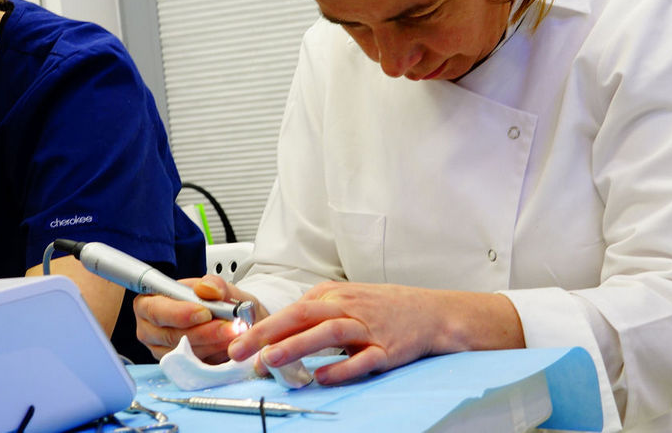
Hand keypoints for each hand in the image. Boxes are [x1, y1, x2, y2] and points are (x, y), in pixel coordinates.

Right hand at [133, 274, 267, 362]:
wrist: (227, 318)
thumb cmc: (212, 300)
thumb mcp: (217, 286)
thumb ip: (213, 284)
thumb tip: (207, 288)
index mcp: (149, 303)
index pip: (155, 310)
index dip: (179, 313)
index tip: (205, 313)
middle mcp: (150, 329)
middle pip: (170, 335)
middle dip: (203, 332)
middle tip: (228, 326)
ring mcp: (162, 351)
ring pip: (184, 354)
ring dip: (212, 344)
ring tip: (233, 334)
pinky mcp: (177, 367)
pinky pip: (194, 367)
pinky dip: (214, 356)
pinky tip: (228, 345)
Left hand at [226, 281, 524, 384]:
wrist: (432, 313)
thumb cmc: (386, 307)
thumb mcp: (348, 298)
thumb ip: (317, 309)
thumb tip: (282, 327)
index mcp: (336, 295)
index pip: (292, 308)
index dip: (263, 325)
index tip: (239, 341)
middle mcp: (349, 308)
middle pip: (303, 315)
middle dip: (268, 333)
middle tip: (240, 350)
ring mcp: (369, 329)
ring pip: (327, 334)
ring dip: (296, 347)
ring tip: (270, 361)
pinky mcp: (387, 350)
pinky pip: (361, 360)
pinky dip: (340, 369)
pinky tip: (320, 377)